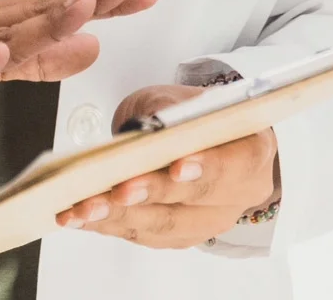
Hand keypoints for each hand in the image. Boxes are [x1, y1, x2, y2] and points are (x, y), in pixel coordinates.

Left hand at [53, 83, 277, 248]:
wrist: (194, 135)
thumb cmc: (191, 115)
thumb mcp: (181, 97)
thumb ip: (168, 110)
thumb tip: (144, 127)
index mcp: (252, 150)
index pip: (236, 163)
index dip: (206, 169)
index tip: (176, 168)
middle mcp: (239, 192)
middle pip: (196, 202)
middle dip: (151, 196)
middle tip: (116, 191)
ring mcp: (211, 219)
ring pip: (166, 225)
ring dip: (120, 217)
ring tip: (83, 208)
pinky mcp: (182, 235)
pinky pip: (145, 235)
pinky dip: (109, 225)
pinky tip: (80, 216)